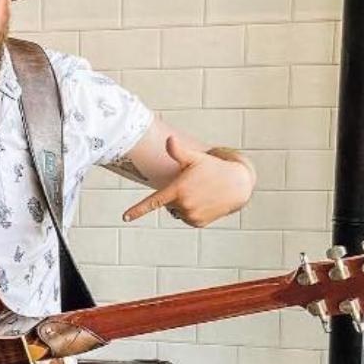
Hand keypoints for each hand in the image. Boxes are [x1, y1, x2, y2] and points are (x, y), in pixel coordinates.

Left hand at [122, 135, 253, 226]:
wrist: (238, 184)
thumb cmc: (214, 168)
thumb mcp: (196, 158)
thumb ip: (178, 151)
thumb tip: (169, 140)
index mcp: (178, 190)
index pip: (153, 202)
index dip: (137, 211)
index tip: (125, 218)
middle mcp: (183, 205)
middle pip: (168, 203)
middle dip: (176, 194)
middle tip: (194, 185)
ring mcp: (191, 215)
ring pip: (177, 211)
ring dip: (184, 203)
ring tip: (200, 193)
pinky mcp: (198, 223)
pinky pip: (187, 218)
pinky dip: (192, 211)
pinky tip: (204, 202)